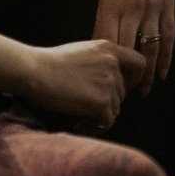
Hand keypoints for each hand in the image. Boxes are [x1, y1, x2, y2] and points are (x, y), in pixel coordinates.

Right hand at [18, 40, 143, 128]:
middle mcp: (113, 64)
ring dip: (101, 114)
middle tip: (89, 107)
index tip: (124, 87)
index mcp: (109, 49)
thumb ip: (99, 61)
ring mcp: (109, 84)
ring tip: (82, 116)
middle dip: (109, 101)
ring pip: (116, 108)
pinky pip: (107, 122)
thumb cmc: (49, 63)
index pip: (139, 63)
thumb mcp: (81, 52)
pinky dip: (95, 127)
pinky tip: (81, 125)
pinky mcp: (102, 102)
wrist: (34, 71)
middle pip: (123, 92)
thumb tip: (106, 79)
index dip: (135, 78)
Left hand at [95, 0, 174, 94]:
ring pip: (149, 48)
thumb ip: (106, 15)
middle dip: (123, 75)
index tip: (101, 82)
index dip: (104, 66)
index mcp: (111, 5)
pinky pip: (167, 37)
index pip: (106, 43)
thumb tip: (103, 43)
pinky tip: (161, 74)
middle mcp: (132, 9)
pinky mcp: (168, 6)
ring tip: (141, 92)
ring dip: (145, 73)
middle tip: (119, 96)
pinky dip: (165, 57)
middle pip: (126, 51)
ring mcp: (153, 8)